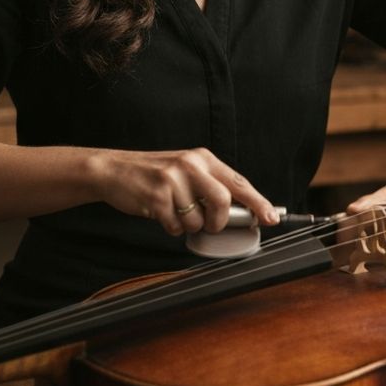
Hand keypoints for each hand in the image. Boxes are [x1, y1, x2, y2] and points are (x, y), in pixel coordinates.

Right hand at [88, 147, 278, 237]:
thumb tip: (242, 213)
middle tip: (209, 225)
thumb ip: (210, 185)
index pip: (239, 182)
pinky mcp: (156, 196)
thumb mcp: (186, 170)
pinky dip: (171, 228)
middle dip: (218, 222)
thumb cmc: (154, 175)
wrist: (114, 170)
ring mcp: (173, 179)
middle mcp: (191, 164)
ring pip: (198, 220)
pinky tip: (160, 214)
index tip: (272, 218)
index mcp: (203, 158)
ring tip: (175, 213)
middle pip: (223, 201)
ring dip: (189, 226)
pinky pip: (175, 227)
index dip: (258, 202)